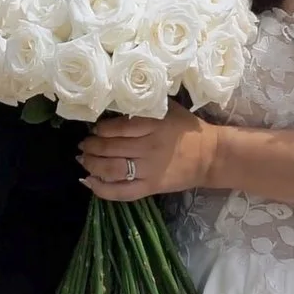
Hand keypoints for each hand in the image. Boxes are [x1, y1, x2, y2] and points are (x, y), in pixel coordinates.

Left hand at [79, 104, 214, 199]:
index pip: (119, 127)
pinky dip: (103, 189)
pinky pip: (122, 192)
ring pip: (112, 169)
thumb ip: (145, 105)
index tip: (95, 128)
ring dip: (92, 164)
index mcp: (154, 125)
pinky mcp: (151, 187)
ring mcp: (149, 169)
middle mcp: (149, 147)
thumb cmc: (187, 128)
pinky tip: (89, 182)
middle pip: (111, 148)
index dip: (101, 128)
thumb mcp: (169, 109)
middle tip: (83, 144)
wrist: (210, 156)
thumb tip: (116, 102)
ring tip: (83, 159)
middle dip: (91, 146)